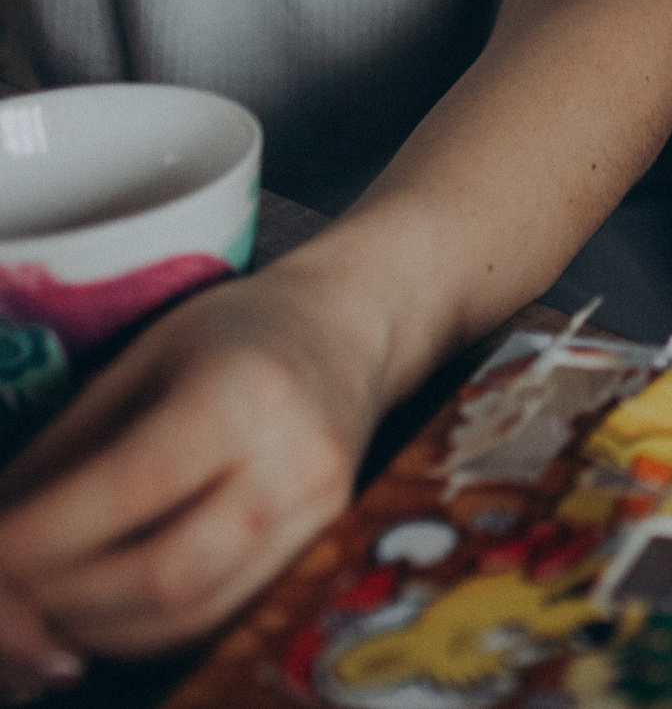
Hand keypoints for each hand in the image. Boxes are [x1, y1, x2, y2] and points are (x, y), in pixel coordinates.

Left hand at [0, 265, 385, 683]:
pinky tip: (103, 607)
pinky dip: (146, 627)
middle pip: (163, 575)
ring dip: (96, 626)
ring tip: (44, 604)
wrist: (353, 328)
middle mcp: (294, 462)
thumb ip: (68, 448)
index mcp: (246, 393)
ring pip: (191, 613)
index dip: (39, 537)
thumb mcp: (142, 359)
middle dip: (60, 598)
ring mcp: (316, 513)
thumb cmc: (241, 329)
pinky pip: (220, 614)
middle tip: (7, 587)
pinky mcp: (319, 547)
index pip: (129, 491)